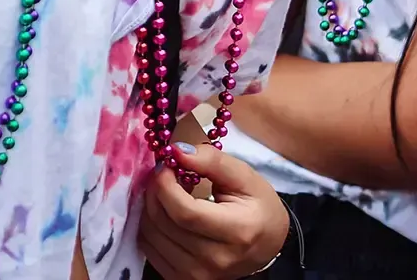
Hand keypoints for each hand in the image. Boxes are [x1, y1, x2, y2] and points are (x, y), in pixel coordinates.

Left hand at [138, 142, 290, 279]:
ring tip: (165, 191)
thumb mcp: (246, 177)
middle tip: (163, 173)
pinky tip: (164, 212)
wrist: (267, 247)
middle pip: (165, 224)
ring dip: (150, 207)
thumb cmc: (259, 208)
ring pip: (151, 236)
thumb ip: (213, 161)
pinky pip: (149, 250)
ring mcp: (197, 275)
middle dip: (155, 191)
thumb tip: (178, 149)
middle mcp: (215, 260)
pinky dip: (150, 225)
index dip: (166, 186)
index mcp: (238, 231)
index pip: (186, 212)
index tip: (165, 165)